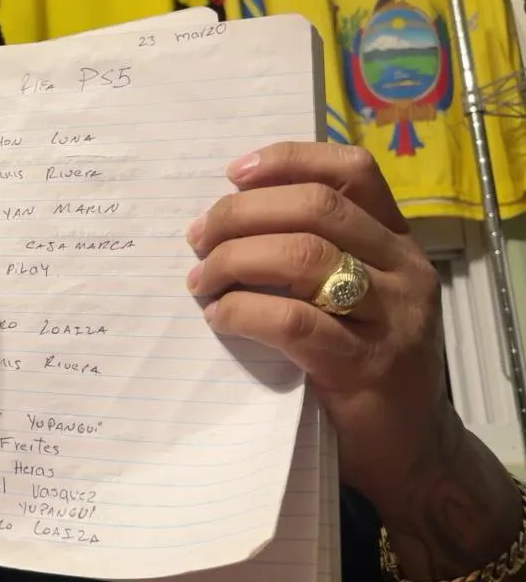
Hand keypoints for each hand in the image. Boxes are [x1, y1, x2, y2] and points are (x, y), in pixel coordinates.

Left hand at [184, 142, 449, 509]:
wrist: (412, 451)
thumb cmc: (363, 363)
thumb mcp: (352, 296)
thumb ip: (313, 253)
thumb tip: (222, 221)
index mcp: (395, 241)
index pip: (351, 172)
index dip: (288, 160)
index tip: (232, 172)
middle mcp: (402, 269)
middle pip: (316, 207)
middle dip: (242, 214)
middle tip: (198, 238)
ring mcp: (391, 317)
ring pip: (303, 256)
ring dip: (235, 260)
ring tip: (201, 281)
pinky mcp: (367, 366)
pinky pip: (293, 321)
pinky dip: (244, 312)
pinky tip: (220, 318)